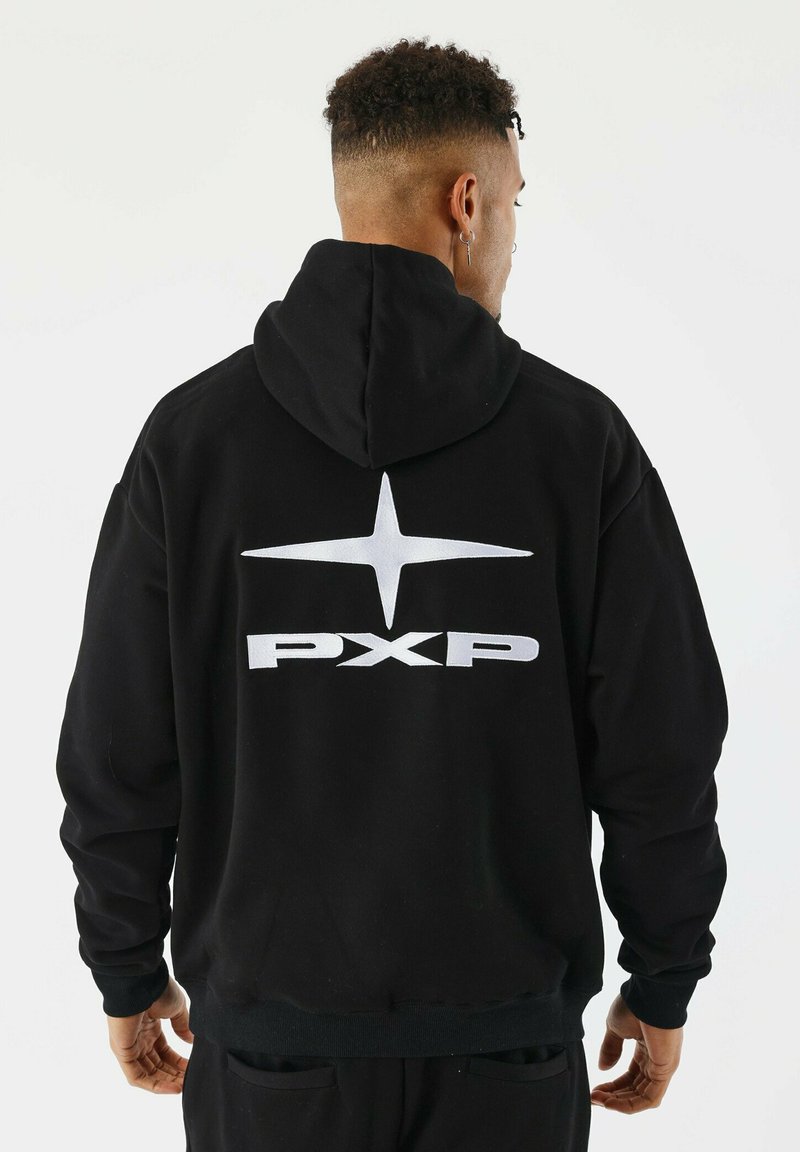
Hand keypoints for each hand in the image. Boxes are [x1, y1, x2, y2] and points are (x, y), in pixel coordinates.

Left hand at [106, 977, 193, 1093]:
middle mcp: (138, 1039)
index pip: (163, 1052)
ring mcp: (129, 1047)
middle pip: (156, 1065)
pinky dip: (154, 1085)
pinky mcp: (123, 1053)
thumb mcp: (176, 1008)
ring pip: (147, 1073)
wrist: (139, 983)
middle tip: (190, 1081)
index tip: (192, 1067)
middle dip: (173, 1074)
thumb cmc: (157, 990)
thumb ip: (182, 1025)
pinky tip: (173, 1087)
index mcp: (149, 1027)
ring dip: (166, 1082)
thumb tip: (191, 1040)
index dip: (178, 1062)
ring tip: (183, 1087)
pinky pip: (137, 1076)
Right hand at [590, 993, 682, 1112]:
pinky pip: (650, 1097)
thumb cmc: (634, 1005)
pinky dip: (631, 1105)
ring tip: (599, 1102)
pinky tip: (611, 1103)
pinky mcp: (665, 1071)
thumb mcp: (615, 1028)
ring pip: (642, 1096)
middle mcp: (656, 1062)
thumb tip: (603, 1068)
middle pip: (635, 1089)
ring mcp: (662, 1068)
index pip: (630, 1076)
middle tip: (593, 1098)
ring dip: (620, 1103)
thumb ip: (610, 1048)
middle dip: (613, 1096)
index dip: (612, 1085)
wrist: (648, 995)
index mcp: (646, 1050)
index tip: (594, 1090)